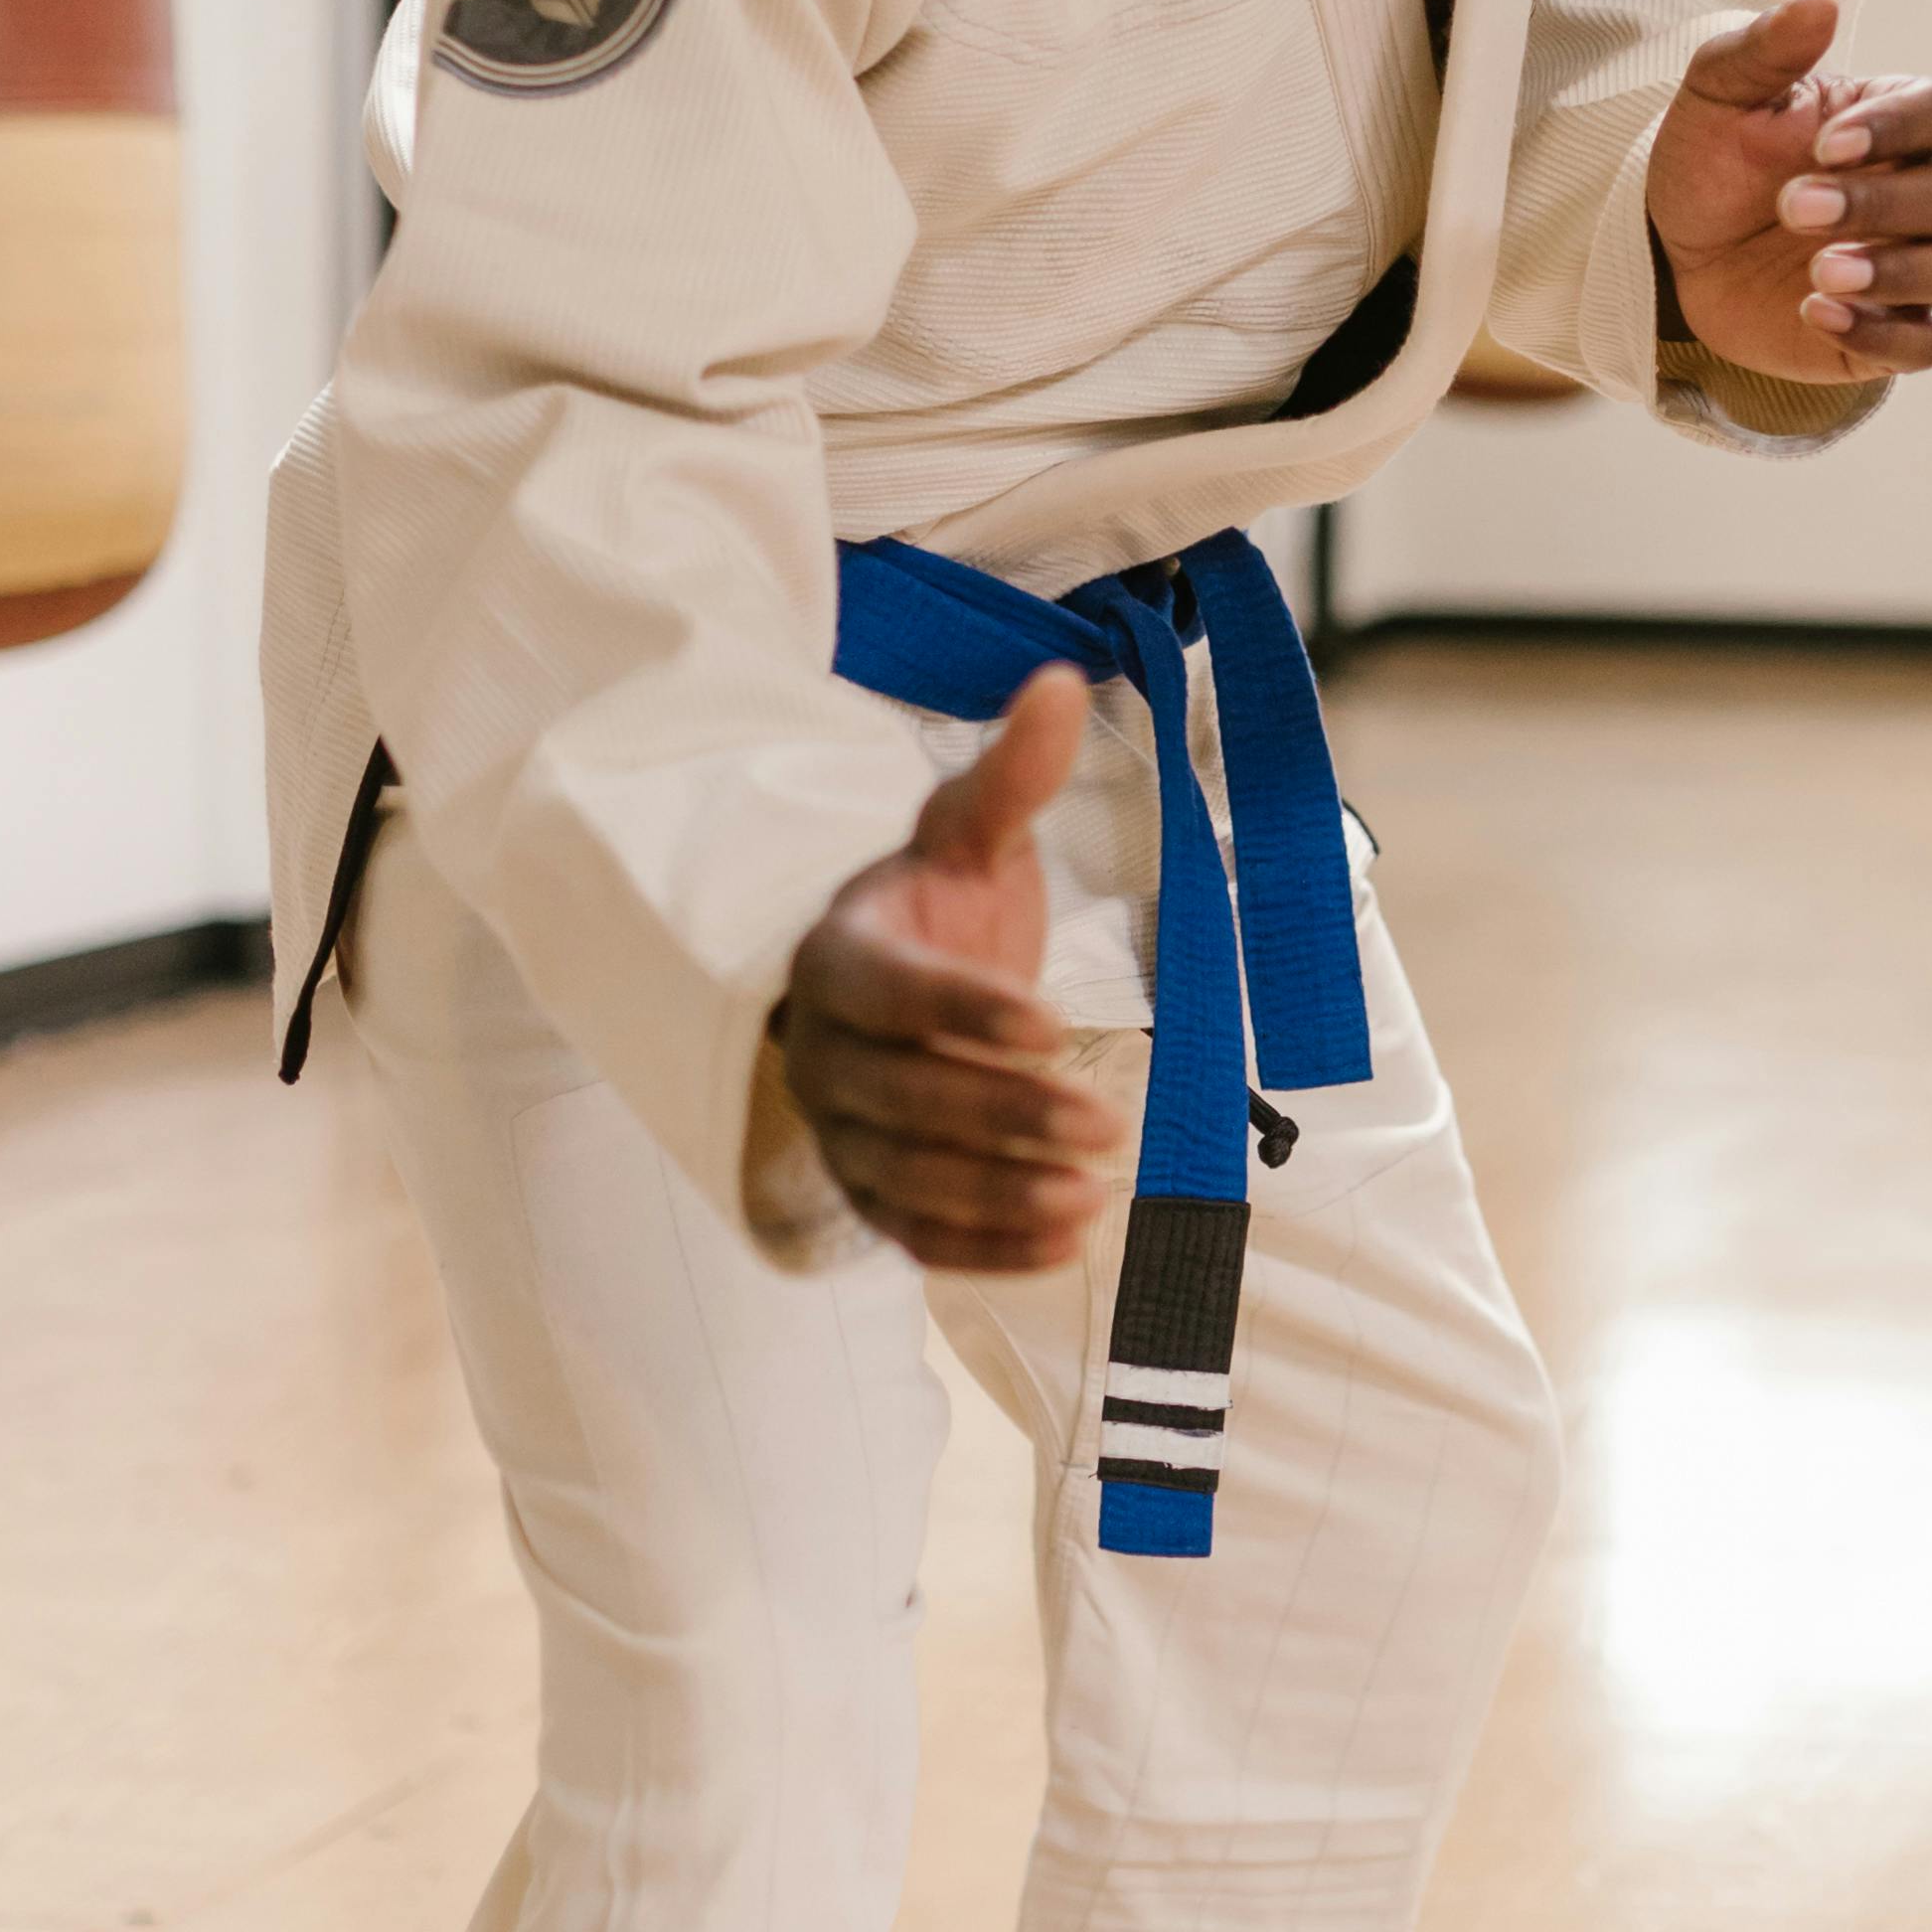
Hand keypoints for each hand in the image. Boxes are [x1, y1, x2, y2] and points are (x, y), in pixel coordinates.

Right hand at [775, 666, 1127, 1273]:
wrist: (876, 982)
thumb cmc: (929, 905)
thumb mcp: (965, 836)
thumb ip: (1010, 777)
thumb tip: (1059, 682)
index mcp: (840, 959)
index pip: (894, 994)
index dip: (967, 1011)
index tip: (1054, 1024)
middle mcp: (824, 1055)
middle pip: (905, 1098)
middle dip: (1005, 1115)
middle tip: (1107, 1125)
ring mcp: (841, 1133)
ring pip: (907, 1177)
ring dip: (999, 1194)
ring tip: (1094, 1196)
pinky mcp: (870, 1193)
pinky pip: (916, 1234)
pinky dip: (987, 1249)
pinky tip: (1070, 1246)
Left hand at [1646, 0, 1931, 388]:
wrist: (1677, 252)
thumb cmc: (1714, 163)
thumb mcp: (1718, 98)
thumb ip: (1765, 50)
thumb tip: (1819, 4)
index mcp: (1895, 123)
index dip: (1899, 127)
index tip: (1826, 143)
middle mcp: (1920, 193)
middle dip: (1877, 203)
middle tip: (1794, 208)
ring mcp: (1913, 266)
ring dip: (1902, 273)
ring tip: (1821, 272)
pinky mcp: (1890, 332)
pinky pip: (1926, 345)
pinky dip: (1884, 334)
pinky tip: (1815, 313)